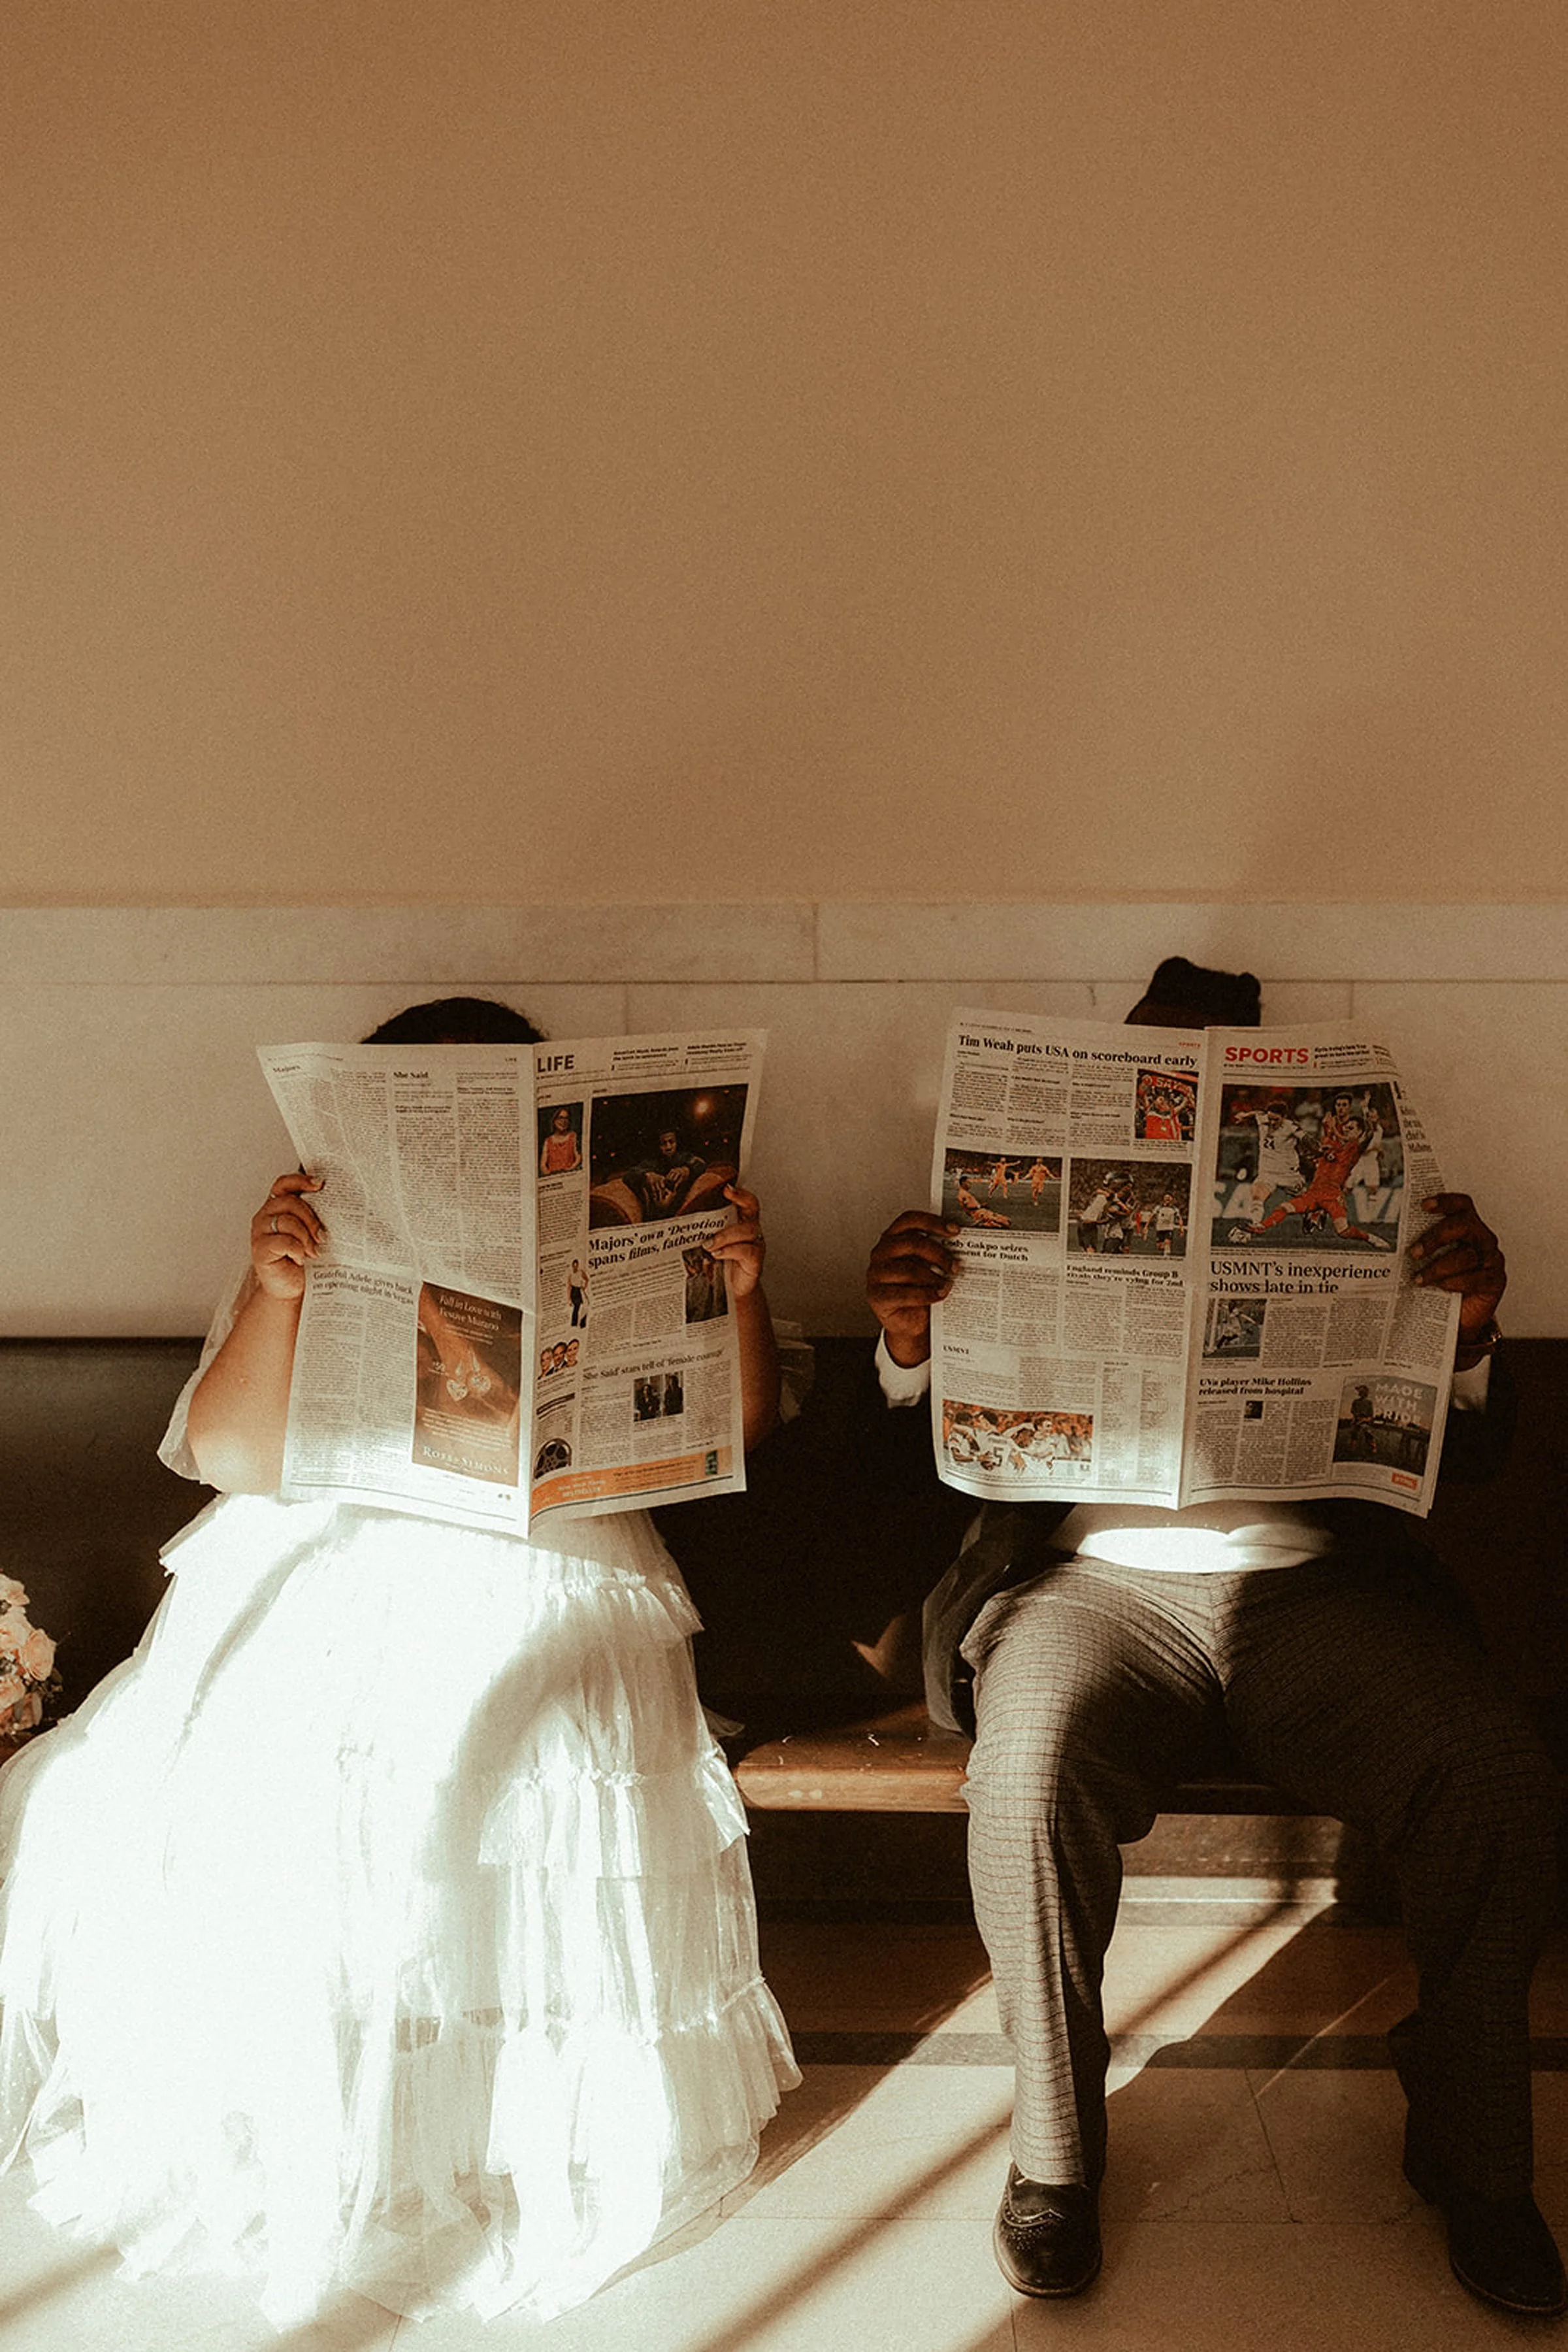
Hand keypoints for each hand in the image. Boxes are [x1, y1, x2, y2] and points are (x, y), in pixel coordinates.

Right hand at [250, 1171, 325, 1302]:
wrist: (292, 1288)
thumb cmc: (304, 1260)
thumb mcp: (311, 1233)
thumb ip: (314, 1216)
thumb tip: (338, 1202)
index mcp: (277, 1207)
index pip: (283, 1184)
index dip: (300, 1180)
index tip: (320, 1184)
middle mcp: (265, 1216)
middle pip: (289, 1201)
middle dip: (311, 1217)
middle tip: (322, 1235)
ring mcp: (260, 1232)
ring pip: (287, 1220)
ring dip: (305, 1236)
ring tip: (313, 1251)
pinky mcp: (260, 1249)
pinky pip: (283, 1240)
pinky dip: (297, 1249)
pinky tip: (300, 1258)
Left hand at [705, 1185, 764, 1298]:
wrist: (729, 1291)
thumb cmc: (720, 1265)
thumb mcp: (710, 1243)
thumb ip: (701, 1231)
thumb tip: (674, 1221)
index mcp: (740, 1222)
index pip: (746, 1201)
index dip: (740, 1193)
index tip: (726, 1188)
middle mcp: (750, 1230)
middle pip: (751, 1208)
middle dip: (739, 1200)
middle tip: (725, 1198)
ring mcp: (755, 1245)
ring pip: (746, 1230)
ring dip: (725, 1235)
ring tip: (709, 1244)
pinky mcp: (755, 1262)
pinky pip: (747, 1251)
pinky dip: (730, 1250)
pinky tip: (717, 1254)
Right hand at [866, 1210, 957, 1366]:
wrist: (908, 1322)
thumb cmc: (918, 1289)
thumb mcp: (927, 1266)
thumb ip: (937, 1253)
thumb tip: (964, 1247)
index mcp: (893, 1238)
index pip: (909, 1220)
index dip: (932, 1222)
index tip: (955, 1230)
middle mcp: (881, 1252)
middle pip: (911, 1243)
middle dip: (938, 1253)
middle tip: (955, 1266)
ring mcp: (876, 1274)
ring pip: (909, 1269)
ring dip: (934, 1277)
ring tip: (948, 1284)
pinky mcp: (876, 1296)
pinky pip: (904, 1294)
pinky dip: (926, 1295)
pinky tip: (939, 1295)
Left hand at [1408, 1193, 1504, 1354]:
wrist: (1459, 1315)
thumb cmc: (1443, 1282)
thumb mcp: (1429, 1261)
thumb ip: (1419, 1246)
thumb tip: (1386, 1241)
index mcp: (1466, 1226)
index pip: (1461, 1204)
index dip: (1446, 1201)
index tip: (1424, 1205)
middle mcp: (1481, 1238)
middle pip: (1463, 1225)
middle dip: (1436, 1237)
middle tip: (1414, 1252)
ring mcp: (1491, 1258)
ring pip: (1466, 1255)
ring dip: (1438, 1267)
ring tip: (1419, 1279)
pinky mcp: (1494, 1280)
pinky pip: (1476, 1278)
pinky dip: (1454, 1283)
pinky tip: (1439, 1287)